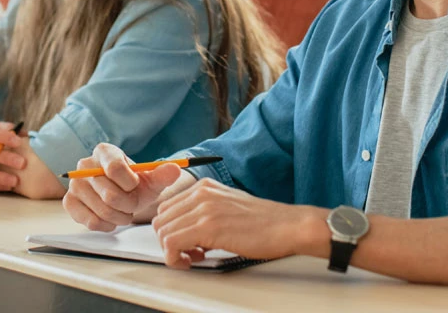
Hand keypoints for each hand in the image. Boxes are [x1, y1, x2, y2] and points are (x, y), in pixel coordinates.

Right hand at [63, 143, 192, 231]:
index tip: (136, 185)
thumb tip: (175, 169)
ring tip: (124, 211)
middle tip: (132, 204)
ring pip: (101, 209)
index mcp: (105, 151)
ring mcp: (75, 184)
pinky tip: (112, 220)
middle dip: (128, 204)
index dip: (130, 183)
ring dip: (119, 216)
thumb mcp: (151, 178)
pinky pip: (90, 221)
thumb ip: (163, 173)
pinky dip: (106, 225)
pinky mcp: (69, 202)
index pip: (115, 168)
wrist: (122, 196)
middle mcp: (85, 164)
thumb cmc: (136, 185)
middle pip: (110, 194)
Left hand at [152, 178, 327, 268]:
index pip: (167, 207)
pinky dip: (176, 258)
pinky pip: (172, 244)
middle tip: (188, 252)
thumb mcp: (228, 206)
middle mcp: (202, 193)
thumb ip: (205, 212)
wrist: (286, 226)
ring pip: (163, 232)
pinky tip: (193, 261)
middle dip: (169, 240)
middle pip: (161, 219)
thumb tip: (186, 231)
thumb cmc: (263, 221)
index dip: (171, 229)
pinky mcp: (208, 226)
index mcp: (205, 187)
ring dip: (173, 251)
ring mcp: (204, 208)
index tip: (185, 242)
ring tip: (194, 257)